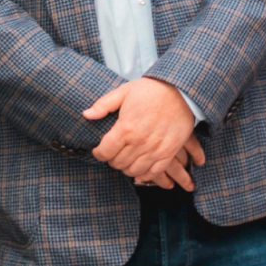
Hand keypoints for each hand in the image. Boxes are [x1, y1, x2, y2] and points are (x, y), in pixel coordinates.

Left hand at [83, 78, 203, 184]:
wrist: (180, 92)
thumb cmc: (150, 90)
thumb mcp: (123, 92)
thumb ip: (103, 105)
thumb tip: (86, 114)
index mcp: (126, 128)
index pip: (105, 151)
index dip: (98, 153)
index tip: (98, 150)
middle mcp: (140, 142)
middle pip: (118, 163)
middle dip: (111, 160)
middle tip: (112, 153)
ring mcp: (155, 149)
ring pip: (134, 170)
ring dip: (126, 167)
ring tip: (125, 159)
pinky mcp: (168, 152)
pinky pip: (154, 172)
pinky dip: (144, 174)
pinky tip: (140, 168)